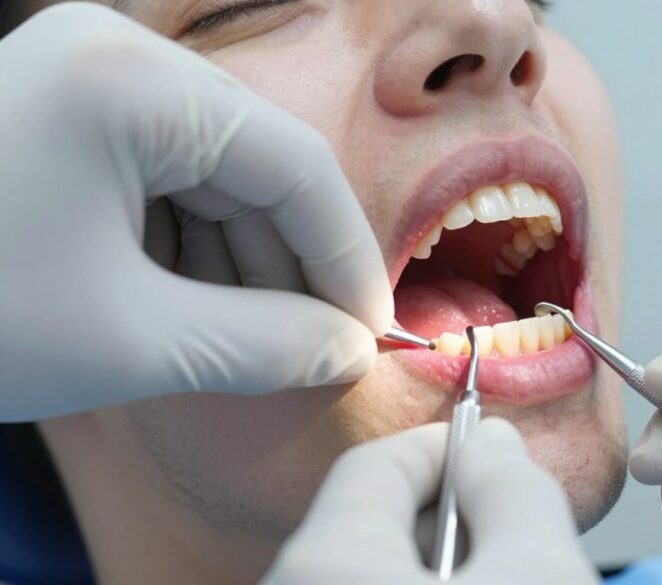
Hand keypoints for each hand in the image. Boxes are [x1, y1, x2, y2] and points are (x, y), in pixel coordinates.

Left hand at [0, 3, 391, 420]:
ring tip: (258, 339)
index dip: (345, 257)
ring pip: (213, 175)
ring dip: (245, 263)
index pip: (294, 165)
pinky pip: (163, 179)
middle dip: (291, 265)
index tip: (370, 330)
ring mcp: (84, 80)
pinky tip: (200, 308)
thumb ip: (263, 345)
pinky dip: (191, 249)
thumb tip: (347, 352)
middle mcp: (113, 57)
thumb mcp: (127, 340)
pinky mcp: (63, 114)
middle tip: (316, 346)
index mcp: (130, 83)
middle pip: (256, 166)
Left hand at [262, 418, 598, 584]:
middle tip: (516, 539)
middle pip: (377, 520)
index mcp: (326, 564)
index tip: (499, 460)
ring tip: (502, 577)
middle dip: (454, 514)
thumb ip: (516, 490)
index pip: (381, 461)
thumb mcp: (538, 577)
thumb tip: (494, 444)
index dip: (451, 447)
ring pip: (377, 570)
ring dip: (445, 564)